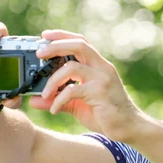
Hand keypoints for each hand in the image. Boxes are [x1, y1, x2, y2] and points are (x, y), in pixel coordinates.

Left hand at [29, 30, 143, 141]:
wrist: (129, 128)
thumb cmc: (105, 115)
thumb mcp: (78, 105)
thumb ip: (57, 99)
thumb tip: (33, 100)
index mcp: (99, 66)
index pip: (81, 42)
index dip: (62, 36)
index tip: (45, 35)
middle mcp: (102, 68)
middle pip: (79, 45)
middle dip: (56, 46)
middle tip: (39, 53)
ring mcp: (103, 80)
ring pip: (72, 68)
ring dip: (53, 80)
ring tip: (44, 94)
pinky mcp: (101, 93)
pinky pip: (73, 91)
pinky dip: (59, 99)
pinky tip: (54, 110)